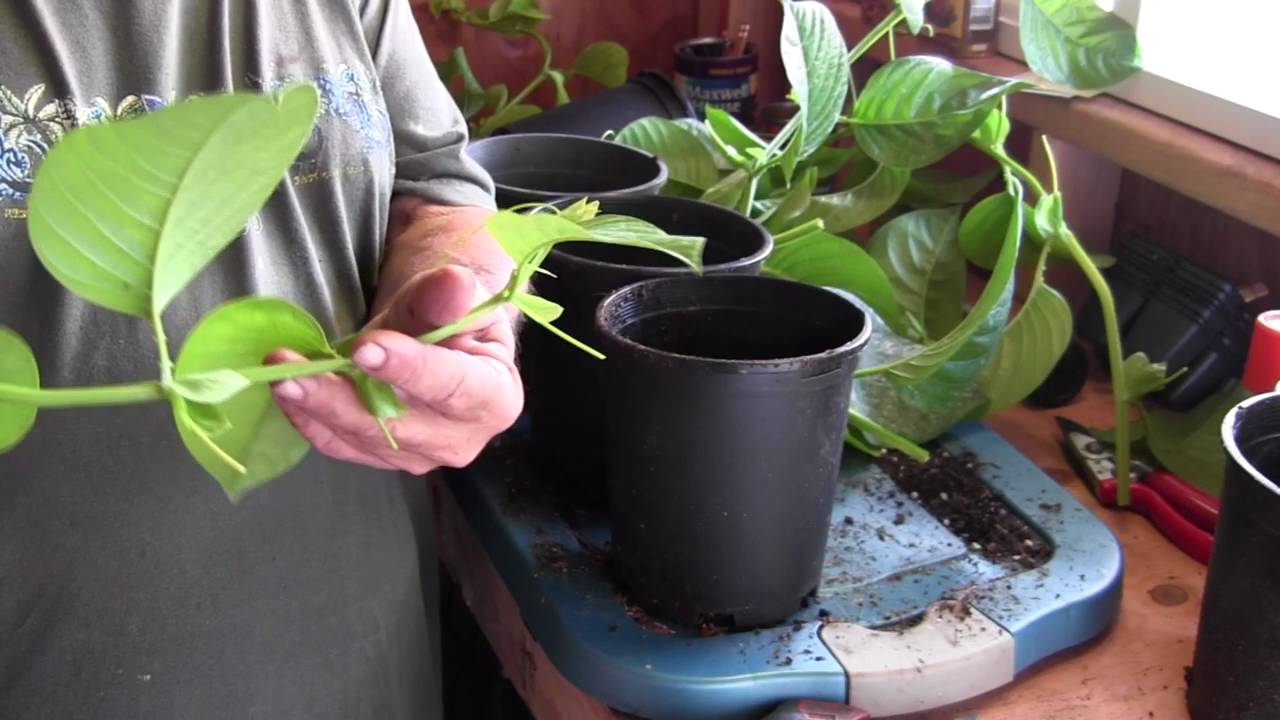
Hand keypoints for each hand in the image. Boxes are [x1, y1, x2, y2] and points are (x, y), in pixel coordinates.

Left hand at [267, 265, 521, 473]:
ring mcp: (419, 454)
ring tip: (280, 376)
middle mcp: (460, 439)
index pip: (452, 387)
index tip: (367, 348)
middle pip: (399, 426)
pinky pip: (339, 445)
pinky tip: (285, 392)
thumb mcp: (454, 294)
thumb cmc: (452, 312)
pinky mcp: (382, 455)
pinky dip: (309, 419)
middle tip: (296, 371)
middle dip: (343, 397)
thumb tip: (453, 284)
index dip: (409, 369)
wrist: (439, 331)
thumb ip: (445, 296)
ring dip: (317, 407)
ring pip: (362, 438)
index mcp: (494, 398)